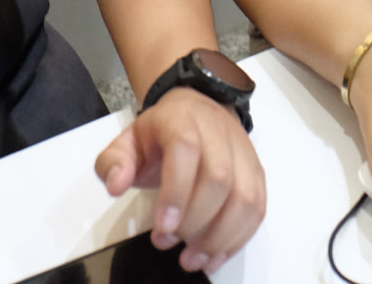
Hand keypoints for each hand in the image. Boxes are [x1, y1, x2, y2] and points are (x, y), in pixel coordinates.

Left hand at [94, 88, 265, 275]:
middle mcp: (219, 134)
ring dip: (221, 237)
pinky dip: (239, 238)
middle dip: (195, 221)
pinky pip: (258, 208)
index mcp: (182, 121)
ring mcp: (243, 153)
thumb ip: (113, 162)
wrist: (198, 111)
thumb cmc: (160, 135)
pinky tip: (215, 256)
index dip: (177, 190)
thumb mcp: (127, 141)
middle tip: (169, 244)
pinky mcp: (256, 173)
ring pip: (245, 196)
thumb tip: (115, 186)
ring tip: (194, 260)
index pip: (186, 149)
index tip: (162, 227)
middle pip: (220, 177)